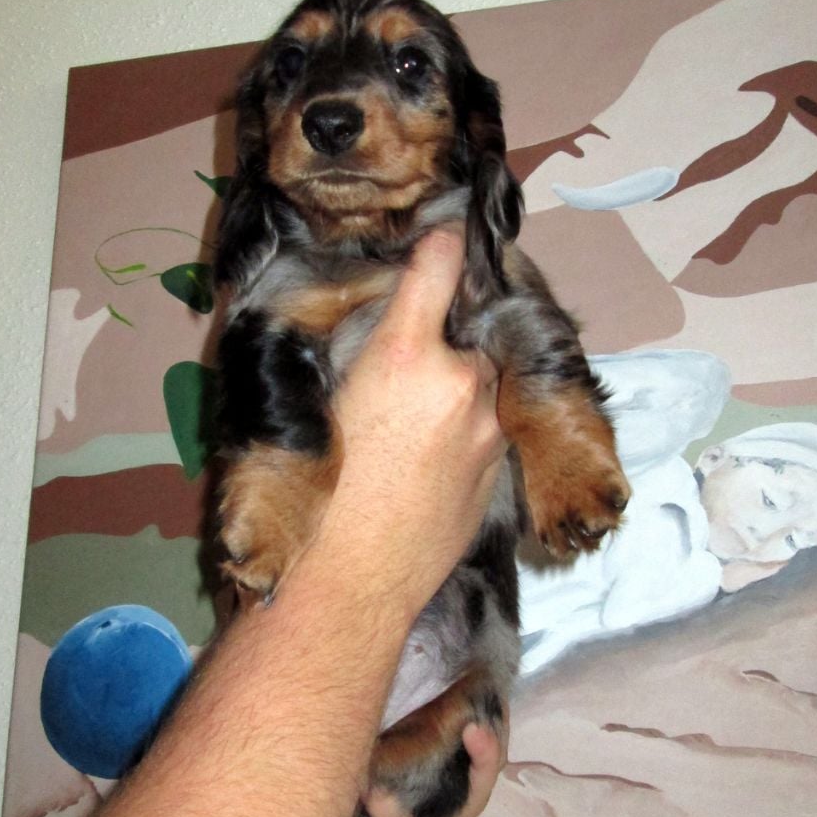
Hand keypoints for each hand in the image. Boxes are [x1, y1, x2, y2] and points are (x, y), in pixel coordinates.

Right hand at [323, 226, 506, 611]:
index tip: (444, 236)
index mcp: (404, 354)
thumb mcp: (318, 405)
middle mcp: (461, 381)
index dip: (441, 244)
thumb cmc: (316, 492)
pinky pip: (488, 427)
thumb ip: (354, 353)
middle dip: (444, 341)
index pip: (438, 265)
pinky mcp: (500, 466)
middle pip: (464, 334)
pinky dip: (468, 429)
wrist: (352, 580)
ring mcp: (489, 427)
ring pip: (480, 385)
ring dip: (458, 390)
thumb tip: (376, 327)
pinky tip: (430, 463)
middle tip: (406, 372)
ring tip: (415, 431)